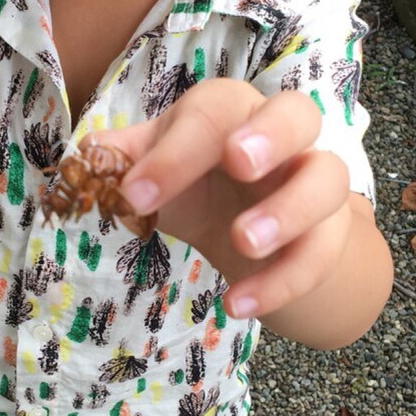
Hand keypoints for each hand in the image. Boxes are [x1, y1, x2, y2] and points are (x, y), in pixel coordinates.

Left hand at [85, 78, 353, 319]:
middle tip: (239, 163)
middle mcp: (284, 135)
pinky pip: (323, 251)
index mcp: (232, 111)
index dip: (176, 151)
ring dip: (288, 211)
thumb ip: (124, 162)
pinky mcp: (332, 231)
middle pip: (298, 112)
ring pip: (328, 180)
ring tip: (243, 244)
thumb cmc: (200, 184)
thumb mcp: (160, 171)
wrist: (255, 231)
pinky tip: (238, 305)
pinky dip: (283, 281)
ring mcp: (315, 180)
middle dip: (270, 135)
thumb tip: (83, 163)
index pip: (213, 110)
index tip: (135, 195)